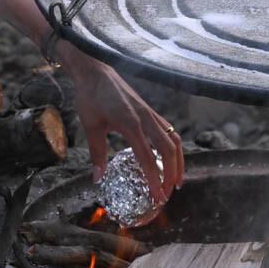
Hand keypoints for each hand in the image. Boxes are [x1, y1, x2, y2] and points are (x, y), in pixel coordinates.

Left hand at [62, 51, 183, 212]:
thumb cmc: (90, 96)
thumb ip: (97, 153)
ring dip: (178, 161)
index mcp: (131, 123)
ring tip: (176, 180)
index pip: (148, 158)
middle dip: (172, 173)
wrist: (94, 70)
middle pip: (169, 150)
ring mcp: (150, 113)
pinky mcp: (149, 110)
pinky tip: (169, 158)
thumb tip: (97, 179)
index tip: (158, 197)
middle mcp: (146, 118)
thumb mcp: (91, 126)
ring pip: (173, 139)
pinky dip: (173, 147)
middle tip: (168, 194)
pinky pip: (168, 130)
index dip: (154, 180)